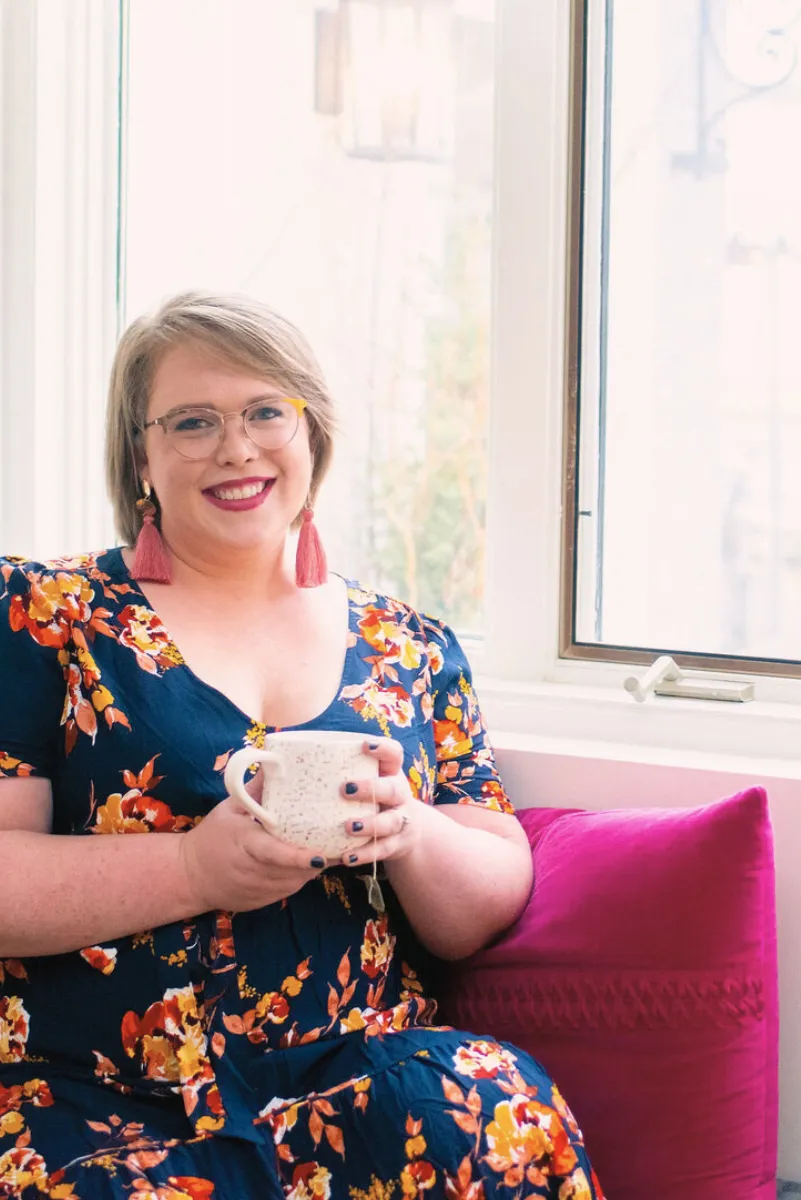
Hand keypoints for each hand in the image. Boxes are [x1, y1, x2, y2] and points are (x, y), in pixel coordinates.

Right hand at [179, 795, 327, 913]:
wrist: (189, 876)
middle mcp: (253, 872)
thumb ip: (255, 789)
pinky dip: (298, 878)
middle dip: (315, 859)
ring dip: (310, 869)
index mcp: (245, 844)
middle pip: (293, 871)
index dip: (298, 857)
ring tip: (324, 849)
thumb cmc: (212, 837)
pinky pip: (287, 891)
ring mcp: (257, 891)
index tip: (320, 855)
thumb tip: (276, 762)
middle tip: (334, 842)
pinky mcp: (260, 903)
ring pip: (294, 883)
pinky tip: (305, 864)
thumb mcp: (230, 808)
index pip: (274, 854)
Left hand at [338, 738, 420, 867]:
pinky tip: (347, 858)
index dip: (383, 748)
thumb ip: (337, 771)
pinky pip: (383, 850)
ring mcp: (401, 820)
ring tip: (348, 827)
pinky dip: (365, 854)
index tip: (364, 745)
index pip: (394, 754)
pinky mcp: (397, 844)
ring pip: (391, 822)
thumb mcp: (366, 780)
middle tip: (346, 789)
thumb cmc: (372, 799)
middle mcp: (400, 794)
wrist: (406, 832)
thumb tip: (278, 762)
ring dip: (370, 824)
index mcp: (390, 773)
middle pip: (394, 788)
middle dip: (371, 788)